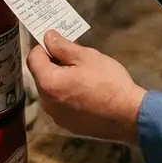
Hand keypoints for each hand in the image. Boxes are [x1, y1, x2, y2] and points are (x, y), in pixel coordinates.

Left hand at [27, 31, 146, 143]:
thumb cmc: (108, 82)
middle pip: (42, 76)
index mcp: (48, 83)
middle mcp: (46, 103)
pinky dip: (70, 97)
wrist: (128, 115)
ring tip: (85, 78)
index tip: (59, 43)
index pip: (33, 58)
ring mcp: (57, 116)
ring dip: (62, 81)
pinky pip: (62, 105)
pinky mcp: (68, 125)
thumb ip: (63, 47)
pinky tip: (89, 95)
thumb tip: (47, 37)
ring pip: (52, 91)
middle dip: (54, 65)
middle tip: (78, 60)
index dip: (44, 47)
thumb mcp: (87, 57)